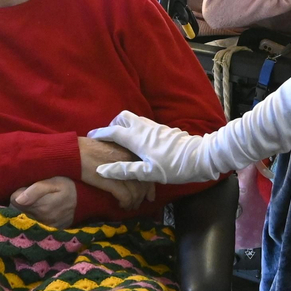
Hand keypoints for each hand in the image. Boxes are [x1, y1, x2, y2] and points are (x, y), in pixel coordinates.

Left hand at [11, 176, 76, 227]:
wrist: (86, 199)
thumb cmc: (68, 186)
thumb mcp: (54, 182)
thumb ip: (36, 189)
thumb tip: (18, 199)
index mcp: (40, 206)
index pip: (13, 201)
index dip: (17, 193)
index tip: (24, 188)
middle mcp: (41, 219)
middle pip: (17, 211)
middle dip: (19, 203)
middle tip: (29, 194)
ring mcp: (45, 226)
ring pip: (24, 218)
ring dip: (25, 211)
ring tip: (34, 202)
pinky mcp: (50, 230)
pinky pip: (34, 225)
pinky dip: (33, 218)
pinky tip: (39, 211)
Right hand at [78, 136, 154, 208]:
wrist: (75, 151)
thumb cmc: (89, 148)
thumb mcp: (112, 147)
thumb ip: (123, 157)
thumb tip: (129, 170)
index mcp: (131, 150)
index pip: (147, 170)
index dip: (150, 185)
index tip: (149, 195)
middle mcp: (130, 160)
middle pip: (144, 182)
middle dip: (143, 196)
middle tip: (139, 204)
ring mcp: (122, 170)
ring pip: (137, 192)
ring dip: (134, 202)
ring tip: (128, 206)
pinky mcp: (112, 180)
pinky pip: (126, 197)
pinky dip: (125, 203)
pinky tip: (121, 205)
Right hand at [90, 112, 214, 183]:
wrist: (200, 157)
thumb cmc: (174, 167)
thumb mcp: (148, 173)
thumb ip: (124, 170)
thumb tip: (101, 170)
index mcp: (137, 138)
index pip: (113, 132)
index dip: (99, 133)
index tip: (89, 137)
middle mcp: (144, 128)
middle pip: (123, 118)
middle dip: (113, 124)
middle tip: (108, 137)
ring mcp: (155, 127)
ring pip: (134, 119)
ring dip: (125, 126)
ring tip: (121, 141)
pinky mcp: (163, 130)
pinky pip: (144, 124)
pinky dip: (135, 129)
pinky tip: (139, 143)